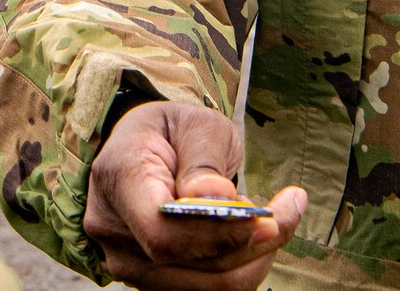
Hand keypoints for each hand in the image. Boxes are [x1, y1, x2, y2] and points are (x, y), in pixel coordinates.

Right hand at [83, 101, 306, 289]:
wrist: (147, 146)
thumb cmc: (175, 130)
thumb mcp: (197, 124)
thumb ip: (204, 160)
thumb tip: (213, 199)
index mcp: (119, 178)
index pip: (162, 232)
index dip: (216, 235)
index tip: (264, 217)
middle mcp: (113, 229)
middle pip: (189, 263)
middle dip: (249, 243)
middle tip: (287, 209)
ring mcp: (127, 261)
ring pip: (203, 285)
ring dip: (250, 257)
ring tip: (266, 217)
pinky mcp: (151, 279)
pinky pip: (205, 289)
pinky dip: (240, 267)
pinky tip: (250, 236)